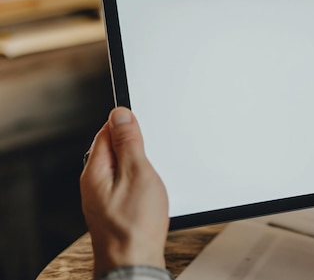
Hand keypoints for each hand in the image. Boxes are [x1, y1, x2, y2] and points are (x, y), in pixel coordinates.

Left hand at [80, 107, 168, 277]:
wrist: (134, 263)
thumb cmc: (136, 224)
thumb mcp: (138, 174)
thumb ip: (129, 143)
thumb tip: (120, 115)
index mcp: (95, 171)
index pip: (105, 132)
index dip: (125, 122)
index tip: (143, 119)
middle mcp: (94, 184)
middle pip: (112, 149)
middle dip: (133, 143)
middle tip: (153, 146)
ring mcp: (103, 199)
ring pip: (120, 168)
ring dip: (137, 163)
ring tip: (154, 170)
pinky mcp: (114, 211)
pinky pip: (124, 184)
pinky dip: (138, 180)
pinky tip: (150, 189)